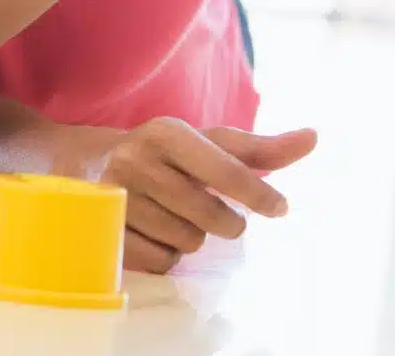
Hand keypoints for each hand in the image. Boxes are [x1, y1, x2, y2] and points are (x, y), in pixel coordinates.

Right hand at [83, 118, 317, 273]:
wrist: (80, 163)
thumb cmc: (161, 155)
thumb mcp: (204, 143)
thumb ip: (258, 147)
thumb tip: (313, 137)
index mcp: (167, 132)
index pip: (226, 169)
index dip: (259, 193)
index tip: (280, 208)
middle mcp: (136, 159)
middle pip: (211, 216)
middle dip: (223, 222)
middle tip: (212, 213)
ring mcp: (115, 197)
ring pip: (187, 242)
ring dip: (189, 237)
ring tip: (170, 216)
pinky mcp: (103, 231)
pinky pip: (161, 262)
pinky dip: (166, 255)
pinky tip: (152, 233)